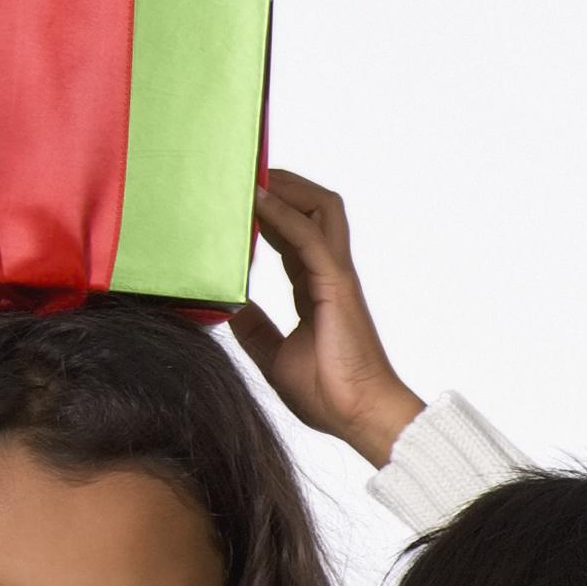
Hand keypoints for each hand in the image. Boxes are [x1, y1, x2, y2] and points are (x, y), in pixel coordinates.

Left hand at [235, 171, 428, 465]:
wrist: (357, 416)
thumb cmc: (328, 393)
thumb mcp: (273, 355)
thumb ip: (255, 328)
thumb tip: (229, 308)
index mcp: (316, 288)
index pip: (293, 233)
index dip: (267, 210)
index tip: (235, 195)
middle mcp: (329, 274)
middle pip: (315, 207)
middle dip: (283, 183)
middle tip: (243, 169)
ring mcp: (336, 275)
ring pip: (321, 208)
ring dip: (287, 186)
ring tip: (250, 172)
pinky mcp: (336, 283)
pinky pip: (309, 235)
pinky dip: (282, 213)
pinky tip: (255, 200)